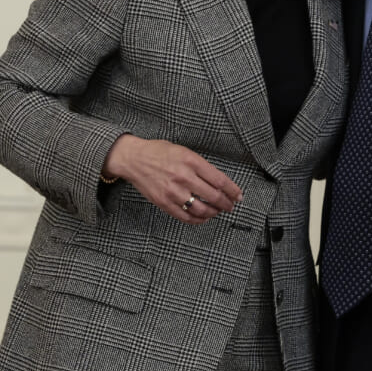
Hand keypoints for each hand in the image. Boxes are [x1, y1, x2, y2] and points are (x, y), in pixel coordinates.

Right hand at [103, 135, 242, 224]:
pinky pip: (185, 216)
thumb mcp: (183, 151)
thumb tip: (218, 182)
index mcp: (191, 161)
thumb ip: (200, 166)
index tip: (238, 196)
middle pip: (213, 197)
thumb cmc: (158, 152)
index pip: (219, 180)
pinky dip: (198, 220)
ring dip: (213, 213)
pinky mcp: (164, 202)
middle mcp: (183, 177)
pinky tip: (203, 217)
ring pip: (201, 209)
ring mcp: (173, 191)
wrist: (133, 159)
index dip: (232, 191)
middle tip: (230, 206)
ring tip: (217, 211)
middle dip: (226, 204)